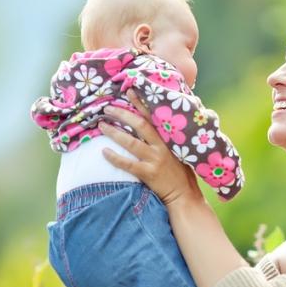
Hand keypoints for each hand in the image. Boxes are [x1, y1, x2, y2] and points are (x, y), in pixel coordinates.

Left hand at [99, 92, 202, 206]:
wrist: (184, 195)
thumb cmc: (182, 173)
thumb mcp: (181, 151)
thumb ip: (171, 138)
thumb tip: (162, 123)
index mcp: (169, 139)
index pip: (153, 116)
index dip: (140, 103)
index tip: (129, 91)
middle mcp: (161, 147)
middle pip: (139, 125)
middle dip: (122, 114)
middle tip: (107, 108)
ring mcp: (154, 160)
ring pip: (131, 142)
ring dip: (114, 132)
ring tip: (101, 125)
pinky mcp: (148, 174)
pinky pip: (128, 164)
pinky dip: (115, 157)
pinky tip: (104, 152)